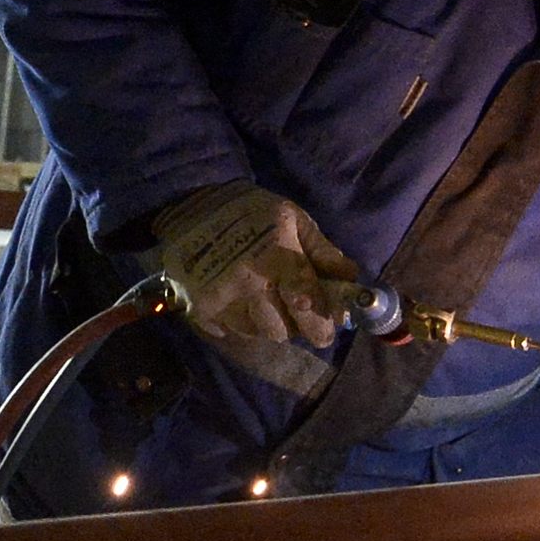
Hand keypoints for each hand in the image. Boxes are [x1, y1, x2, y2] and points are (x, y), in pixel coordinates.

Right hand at [154, 183, 359, 347]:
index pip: (307, 306)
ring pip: (259, 334)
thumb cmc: (249, 211)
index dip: (323, 324)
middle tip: (297, 310)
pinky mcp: (201, 310)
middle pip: (283, 331)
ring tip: (267, 298)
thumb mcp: (293, 218)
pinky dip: (245, 321)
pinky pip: (234, 331)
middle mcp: (249, 284)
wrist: (188, 206)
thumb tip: (351, 280)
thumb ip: (323, 251)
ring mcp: (222, 300)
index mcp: (276, 258)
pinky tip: (243, 298)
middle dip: (296, 326)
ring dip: (270, 323)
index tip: (329, 326)